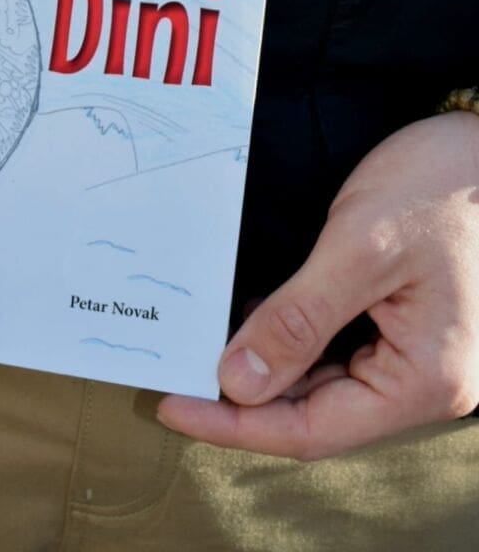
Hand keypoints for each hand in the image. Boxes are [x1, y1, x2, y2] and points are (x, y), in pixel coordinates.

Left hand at [158, 113, 478, 458]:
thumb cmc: (438, 186)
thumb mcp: (358, 248)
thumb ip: (299, 319)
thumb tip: (238, 382)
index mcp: (425, 379)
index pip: (312, 429)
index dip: (237, 424)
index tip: (176, 407)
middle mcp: (425, 381)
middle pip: (317, 413)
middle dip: (246, 398)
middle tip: (177, 376)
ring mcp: (418, 356)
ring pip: (325, 386)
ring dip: (267, 371)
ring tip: (203, 352)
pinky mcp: (406, 327)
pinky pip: (339, 353)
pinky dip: (293, 344)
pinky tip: (254, 321)